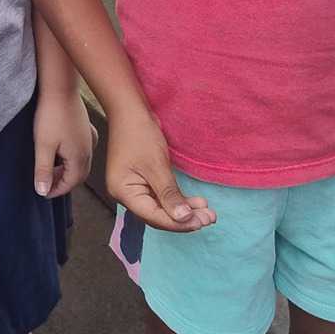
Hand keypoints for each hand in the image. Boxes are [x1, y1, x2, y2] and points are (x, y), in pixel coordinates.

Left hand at [32, 89, 94, 197]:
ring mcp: (89, 139)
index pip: (70, 183)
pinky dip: (72, 157)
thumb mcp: (43, 145)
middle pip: (78, 175)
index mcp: (79, 158)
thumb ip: (43, 170)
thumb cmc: (51, 115)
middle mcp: (88, 151)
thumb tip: (42, 192)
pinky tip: (64, 151)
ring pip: (80, 163)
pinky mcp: (85, 128)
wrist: (61, 87)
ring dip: (67, 170)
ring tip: (52, 169)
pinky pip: (82, 150)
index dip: (56, 190)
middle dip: (63, 182)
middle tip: (47, 183)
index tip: (43, 192)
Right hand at [105, 109, 213, 233]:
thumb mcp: (157, 165)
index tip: (201, 222)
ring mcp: (134, 188)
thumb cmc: (140, 135)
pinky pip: (161, 196)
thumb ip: (169, 194)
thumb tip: (184, 219)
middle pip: (157, 215)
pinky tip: (195, 203)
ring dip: (184, 210)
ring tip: (208, 213)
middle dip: (184, 218)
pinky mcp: (143, 181)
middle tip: (210, 218)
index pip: (153, 216)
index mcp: (124, 192)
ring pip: (161, 207)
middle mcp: (127, 195)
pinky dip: (178, 199)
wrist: (130, 110)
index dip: (178, 223)